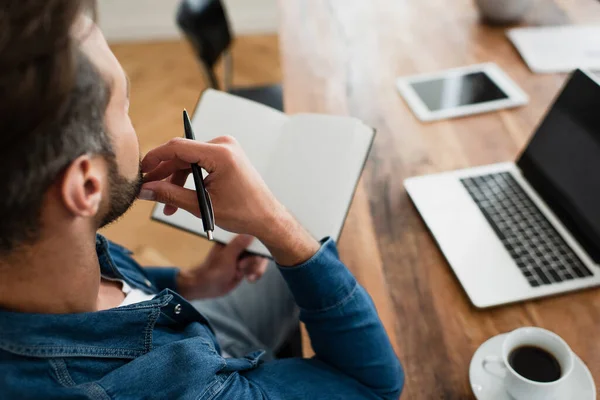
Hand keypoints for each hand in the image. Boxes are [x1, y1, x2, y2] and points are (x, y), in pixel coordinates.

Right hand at [140, 136, 319, 265]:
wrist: (267, 218)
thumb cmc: (242, 213)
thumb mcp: (202, 206)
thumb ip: (170, 195)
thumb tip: (144, 190)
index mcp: (221, 154)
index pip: (178, 147)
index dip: (155, 157)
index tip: (140, 171)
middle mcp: (224, 145)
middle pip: (182, 154)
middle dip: (164, 174)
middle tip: (146, 190)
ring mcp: (226, 149)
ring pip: (189, 160)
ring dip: (175, 180)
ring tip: (166, 205)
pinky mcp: (226, 156)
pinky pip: (199, 163)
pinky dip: (188, 179)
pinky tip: (179, 199)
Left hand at [176, 235, 268, 299]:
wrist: (208, 287)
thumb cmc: (213, 270)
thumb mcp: (226, 256)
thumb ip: (238, 244)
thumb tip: (250, 234)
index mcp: (233, 239)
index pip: (252, 236)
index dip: (257, 245)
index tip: (254, 253)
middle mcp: (240, 246)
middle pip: (259, 249)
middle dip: (253, 261)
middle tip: (241, 266)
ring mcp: (244, 257)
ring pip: (259, 259)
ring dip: (254, 268)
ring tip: (242, 274)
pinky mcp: (246, 266)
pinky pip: (257, 268)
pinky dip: (255, 274)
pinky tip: (249, 278)